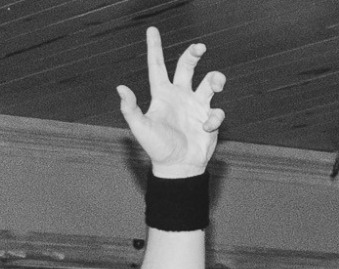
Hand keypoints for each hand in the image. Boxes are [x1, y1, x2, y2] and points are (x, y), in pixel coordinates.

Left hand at [118, 27, 225, 178]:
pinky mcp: (209, 119)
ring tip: (217, 83)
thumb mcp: (141, 128)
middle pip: (187, 66)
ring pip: (209, 82)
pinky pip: (217, 111)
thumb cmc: (157, 148)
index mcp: (162, 94)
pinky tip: (205, 129)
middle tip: (200, 47)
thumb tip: (121, 88)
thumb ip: (131, 108)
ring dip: (216, 79)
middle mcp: (180, 96)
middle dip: (194, 54)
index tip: (152, 30)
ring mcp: (196, 106)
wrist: (178, 168)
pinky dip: (214, 118)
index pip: (157, 66)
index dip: (154, 48)